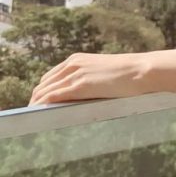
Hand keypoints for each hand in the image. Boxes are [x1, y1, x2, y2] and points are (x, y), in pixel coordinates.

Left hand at [28, 51, 148, 106]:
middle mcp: (73, 63)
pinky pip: (54, 95)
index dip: (43, 90)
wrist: (142, 70)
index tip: (39, 102)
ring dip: (37, 103)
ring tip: (33, 117)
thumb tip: (85, 92)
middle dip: (37, 98)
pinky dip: (44, 104)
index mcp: (78, 59)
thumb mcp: (104, 72)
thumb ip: (90, 78)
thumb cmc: (130, 73)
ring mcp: (76, 73)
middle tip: (33, 113)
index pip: (51, 76)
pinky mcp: (81, 85)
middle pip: (44, 83)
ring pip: (45, 90)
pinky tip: (40, 113)